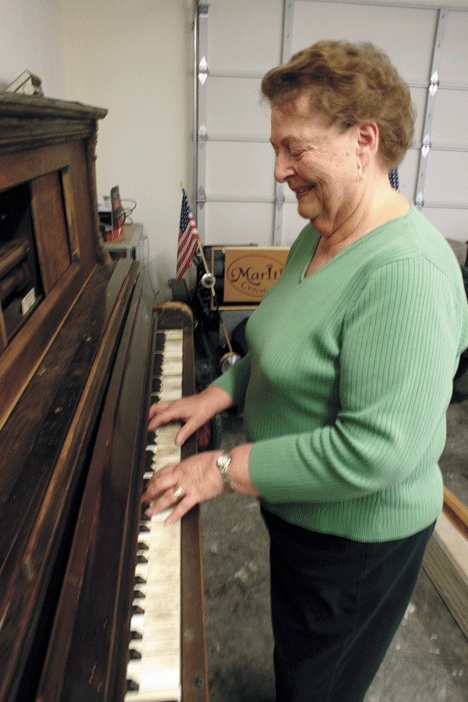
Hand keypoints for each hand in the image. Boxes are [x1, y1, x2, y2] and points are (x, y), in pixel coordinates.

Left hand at [141, 442, 258, 523]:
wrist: (224, 467)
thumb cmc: (216, 460)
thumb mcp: (200, 458)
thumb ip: (192, 465)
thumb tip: (193, 467)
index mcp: (182, 466)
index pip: (163, 471)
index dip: (153, 478)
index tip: (149, 483)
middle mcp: (181, 476)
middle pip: (159, 484)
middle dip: (149, 492)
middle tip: (142, 498)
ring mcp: (187, 487)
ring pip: (167, 497)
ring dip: (156, 505)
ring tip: (149, 512)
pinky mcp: (195, 496)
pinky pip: (182, 507)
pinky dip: (174, 515)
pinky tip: (167, 521)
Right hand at [148, 385, 233, 445]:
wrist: (211, 399)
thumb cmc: (205, 408)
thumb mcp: (196, 422)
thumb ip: (186, 432)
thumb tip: (177, 441)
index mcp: (176, 409)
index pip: (160, 416)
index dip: (152, 423)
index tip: (148, 430)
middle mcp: (174, 404)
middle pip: (155, 408)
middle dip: (149, 416)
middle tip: (147, 425)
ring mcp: (175, 403)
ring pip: (159, 405)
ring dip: (154, 413)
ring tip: (152, 422)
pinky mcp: (178, 403)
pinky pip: (165, 406)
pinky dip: (160, 412)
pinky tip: (164, 418)